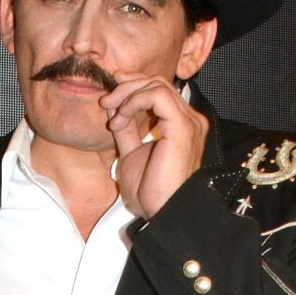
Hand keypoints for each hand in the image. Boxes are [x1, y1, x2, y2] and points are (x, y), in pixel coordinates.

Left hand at [99, 75, 207, 218]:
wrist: (162, 212)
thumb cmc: (150, 192)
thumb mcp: (131, 154)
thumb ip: (127, 131)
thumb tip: (115, 110)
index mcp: (180, 125)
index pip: (159, 90)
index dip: (133, 85)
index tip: (110, 96)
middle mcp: (189, 120)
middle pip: (158, 82)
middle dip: (127, 86)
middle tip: (106, 101)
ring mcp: (189, 122)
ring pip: (157, 85)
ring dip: (127, 93)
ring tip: (112, 112)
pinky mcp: (182, 126)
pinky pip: (157, 96)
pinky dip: (134, 101)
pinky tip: (121, 117)